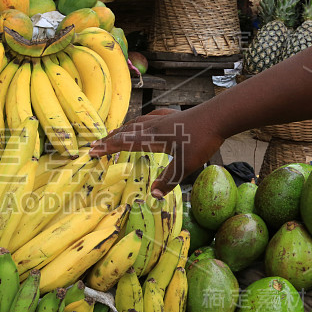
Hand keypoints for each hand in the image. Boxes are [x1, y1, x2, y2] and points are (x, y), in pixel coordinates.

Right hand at [90, 108, 224, 197]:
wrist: (219, 116)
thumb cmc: (202, 139)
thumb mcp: (186, 165)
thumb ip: (168, 180)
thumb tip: (153, 196)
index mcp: (152, 137)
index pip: (124, 143)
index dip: (107, 148)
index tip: (92, 151)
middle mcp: (154, 126)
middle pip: (127, 132)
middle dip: (111, 139)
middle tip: (97, 144)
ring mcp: (164, 119)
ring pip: (137, 123)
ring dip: (124, 130)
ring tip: (116, 134)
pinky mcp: (174, 116)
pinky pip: (151, 117)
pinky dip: (142, 121)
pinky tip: (146, 120)